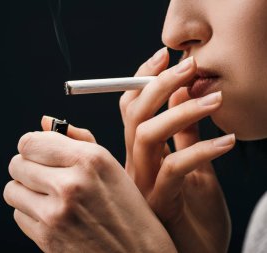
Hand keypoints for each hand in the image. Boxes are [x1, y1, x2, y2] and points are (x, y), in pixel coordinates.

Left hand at [4, 123, 176, 252]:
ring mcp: (56, 213)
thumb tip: (43, 121)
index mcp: (90, 159)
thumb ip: (76, 140)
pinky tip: (52, 216)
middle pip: (17, 163)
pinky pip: (18, 215)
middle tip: (44, 175)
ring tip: (47, 196)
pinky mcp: (47, 238)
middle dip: (27, 167)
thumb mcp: (110, 167)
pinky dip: (30, 213)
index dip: (32, 146)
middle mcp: (71, 184)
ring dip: (25, 190)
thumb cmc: (128, 211)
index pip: (30, 141)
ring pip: (12, 189)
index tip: (39, 152)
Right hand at [119, 48, 233, 252]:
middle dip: (158, 85)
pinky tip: (226, 143)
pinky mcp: (161, 202)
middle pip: (134, 116)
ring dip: (180, 112)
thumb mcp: (194, 164)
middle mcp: (135, 165)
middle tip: (188, 66)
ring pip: (146, 136)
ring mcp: (144, 183)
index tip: (165, 56)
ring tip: (213, 99)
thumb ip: (185, 132)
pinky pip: (173, 169)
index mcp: (141, 153)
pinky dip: (200, 150)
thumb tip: (185, 93)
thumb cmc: (196, 211)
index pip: (130, 108)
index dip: (142, 79)